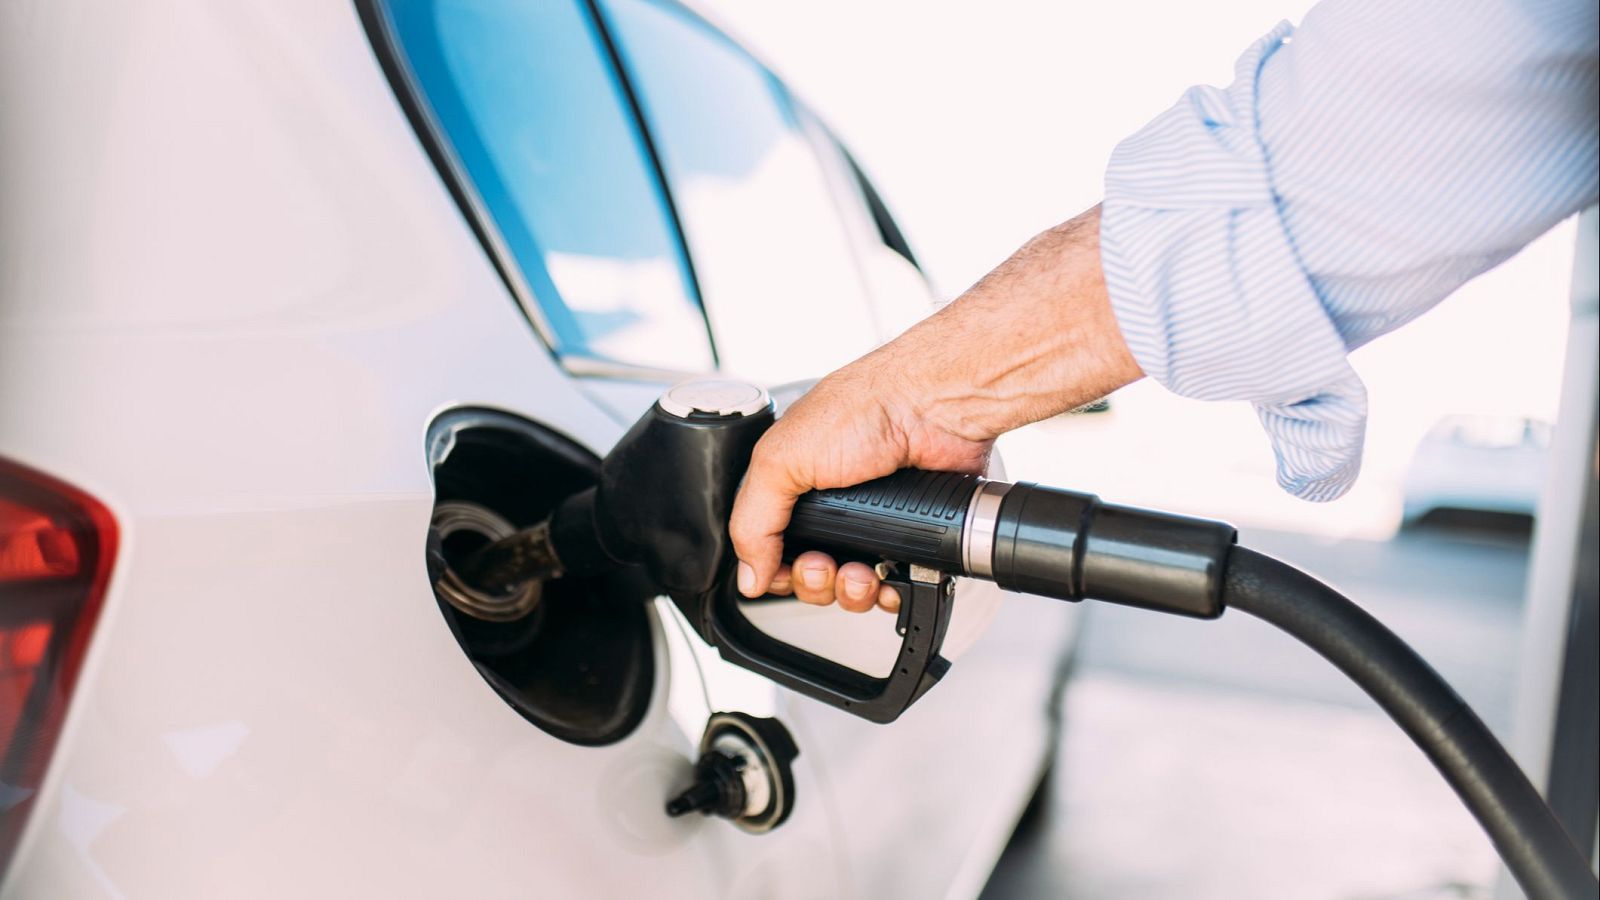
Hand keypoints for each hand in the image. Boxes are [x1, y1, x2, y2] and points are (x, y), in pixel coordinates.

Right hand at [730, 205, 1142, 609]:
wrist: (934, 407)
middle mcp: (833, 507)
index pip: (772, 550)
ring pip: (854, 588)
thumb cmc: (864, 410)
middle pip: (812, 576)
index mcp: (795, 488)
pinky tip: (890, 580)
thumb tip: (748, 575)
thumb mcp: (781, 459)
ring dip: (852, 592)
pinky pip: (898, 584)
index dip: (776, 571)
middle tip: (823, 565)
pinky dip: (892, 593)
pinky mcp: (914, 535)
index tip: (784, 571)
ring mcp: (874, 524)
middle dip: (815, 583)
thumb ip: (752, 520)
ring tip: (861, 573)